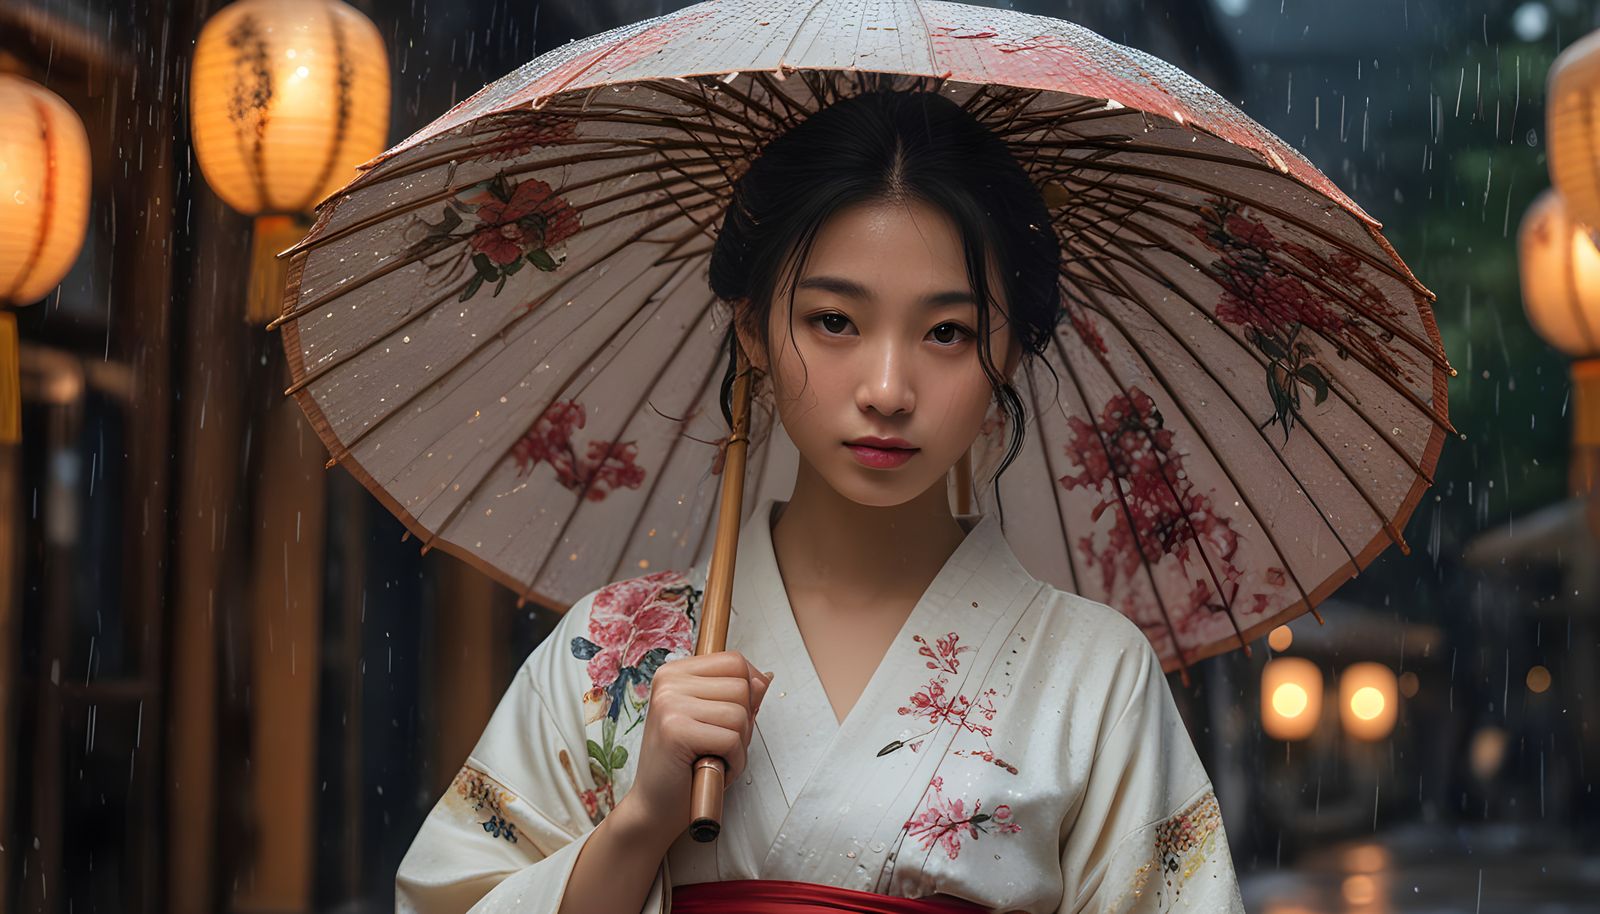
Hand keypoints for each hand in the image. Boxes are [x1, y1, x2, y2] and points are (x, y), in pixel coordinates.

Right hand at [619, 651, 772, 840]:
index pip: (734, 661)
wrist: (654, 808)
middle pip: (742, 685)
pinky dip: (734, 761)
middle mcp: (668, 681)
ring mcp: (669, 703)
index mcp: (674, 673)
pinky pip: (732, 738)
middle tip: (718, 746)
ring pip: (740, 713)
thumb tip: (764, 677)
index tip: (733, 719)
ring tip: (714, 758)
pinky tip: (712, 769)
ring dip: (739, 745)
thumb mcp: (714, 722)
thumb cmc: (686, 767)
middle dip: (744, 723)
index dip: (750, 690)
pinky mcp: (675, 730)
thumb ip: (737, 697)